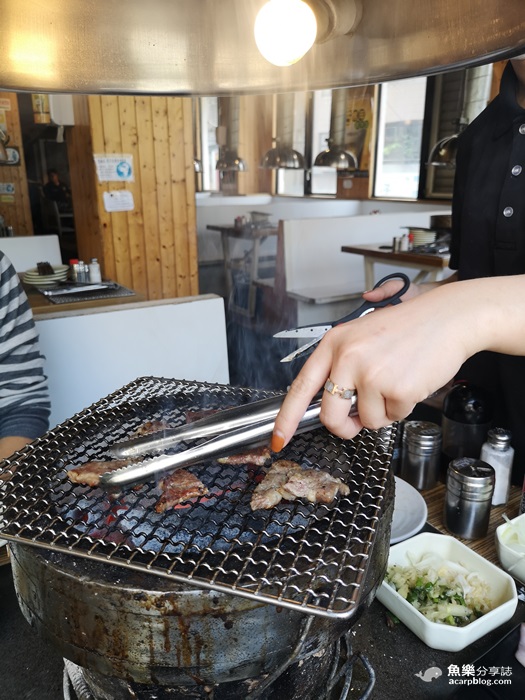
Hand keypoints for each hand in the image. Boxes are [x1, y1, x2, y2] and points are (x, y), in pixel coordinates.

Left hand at [272, 280, 479, 451]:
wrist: (446, 318)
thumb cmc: (406, 328)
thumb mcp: (361, 336)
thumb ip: (340, 366)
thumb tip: (330, 404)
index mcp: (334, 343)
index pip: (301, 386)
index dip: (286, 418)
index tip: (277, 439)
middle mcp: (348, 358)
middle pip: (330, 416)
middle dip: (344, 427)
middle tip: (356, 422)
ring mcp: (371, 374)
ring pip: (366, 421)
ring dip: (382, 412)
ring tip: (396, 382)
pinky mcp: (396, 389)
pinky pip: (393, 417)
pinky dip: (403, 407)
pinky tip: (410, 382)